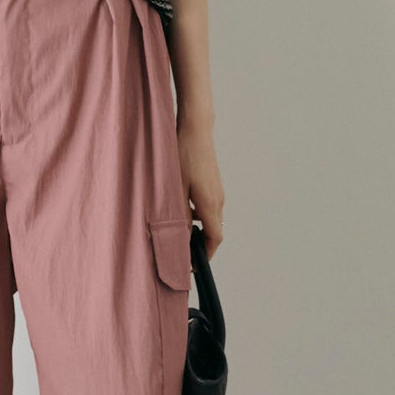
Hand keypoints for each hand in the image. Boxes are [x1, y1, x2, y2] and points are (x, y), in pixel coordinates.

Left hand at [176, 120, 222, 259]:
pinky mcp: (214, 184)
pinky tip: (180, 206)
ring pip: (210, 218)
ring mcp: (218, 191)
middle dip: (199, 243)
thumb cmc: (183, 156)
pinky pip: (208, 206)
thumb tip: (181, 233)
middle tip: (181, 248)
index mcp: (210, 204)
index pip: (214, 239)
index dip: (206, 254)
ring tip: (176, 227)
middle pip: (214, 231)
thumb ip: (179, 213)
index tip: (195, 264)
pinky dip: (198, 214)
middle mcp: (218, 200)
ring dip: (197, 227)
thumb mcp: (175, 187)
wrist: (196, 130)